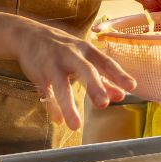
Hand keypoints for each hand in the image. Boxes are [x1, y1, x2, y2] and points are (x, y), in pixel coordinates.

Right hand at [9, 21, 135, 131]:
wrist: (28, 35)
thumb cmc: (63, 49)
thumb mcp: (84, 57)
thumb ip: (103, 77)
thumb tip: (122, 95)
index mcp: (86, 50)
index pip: (105, 62)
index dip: (118, 74)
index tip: (131, 87)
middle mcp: (71, 54)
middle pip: (84, 70)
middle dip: (93, 86)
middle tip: (103, 104)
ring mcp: (52, 63)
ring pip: (61, 85)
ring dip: (68, 106)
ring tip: (75, 126)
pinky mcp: (38, 73)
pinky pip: (45, 92)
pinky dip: (52, 107)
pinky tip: (59, 121)